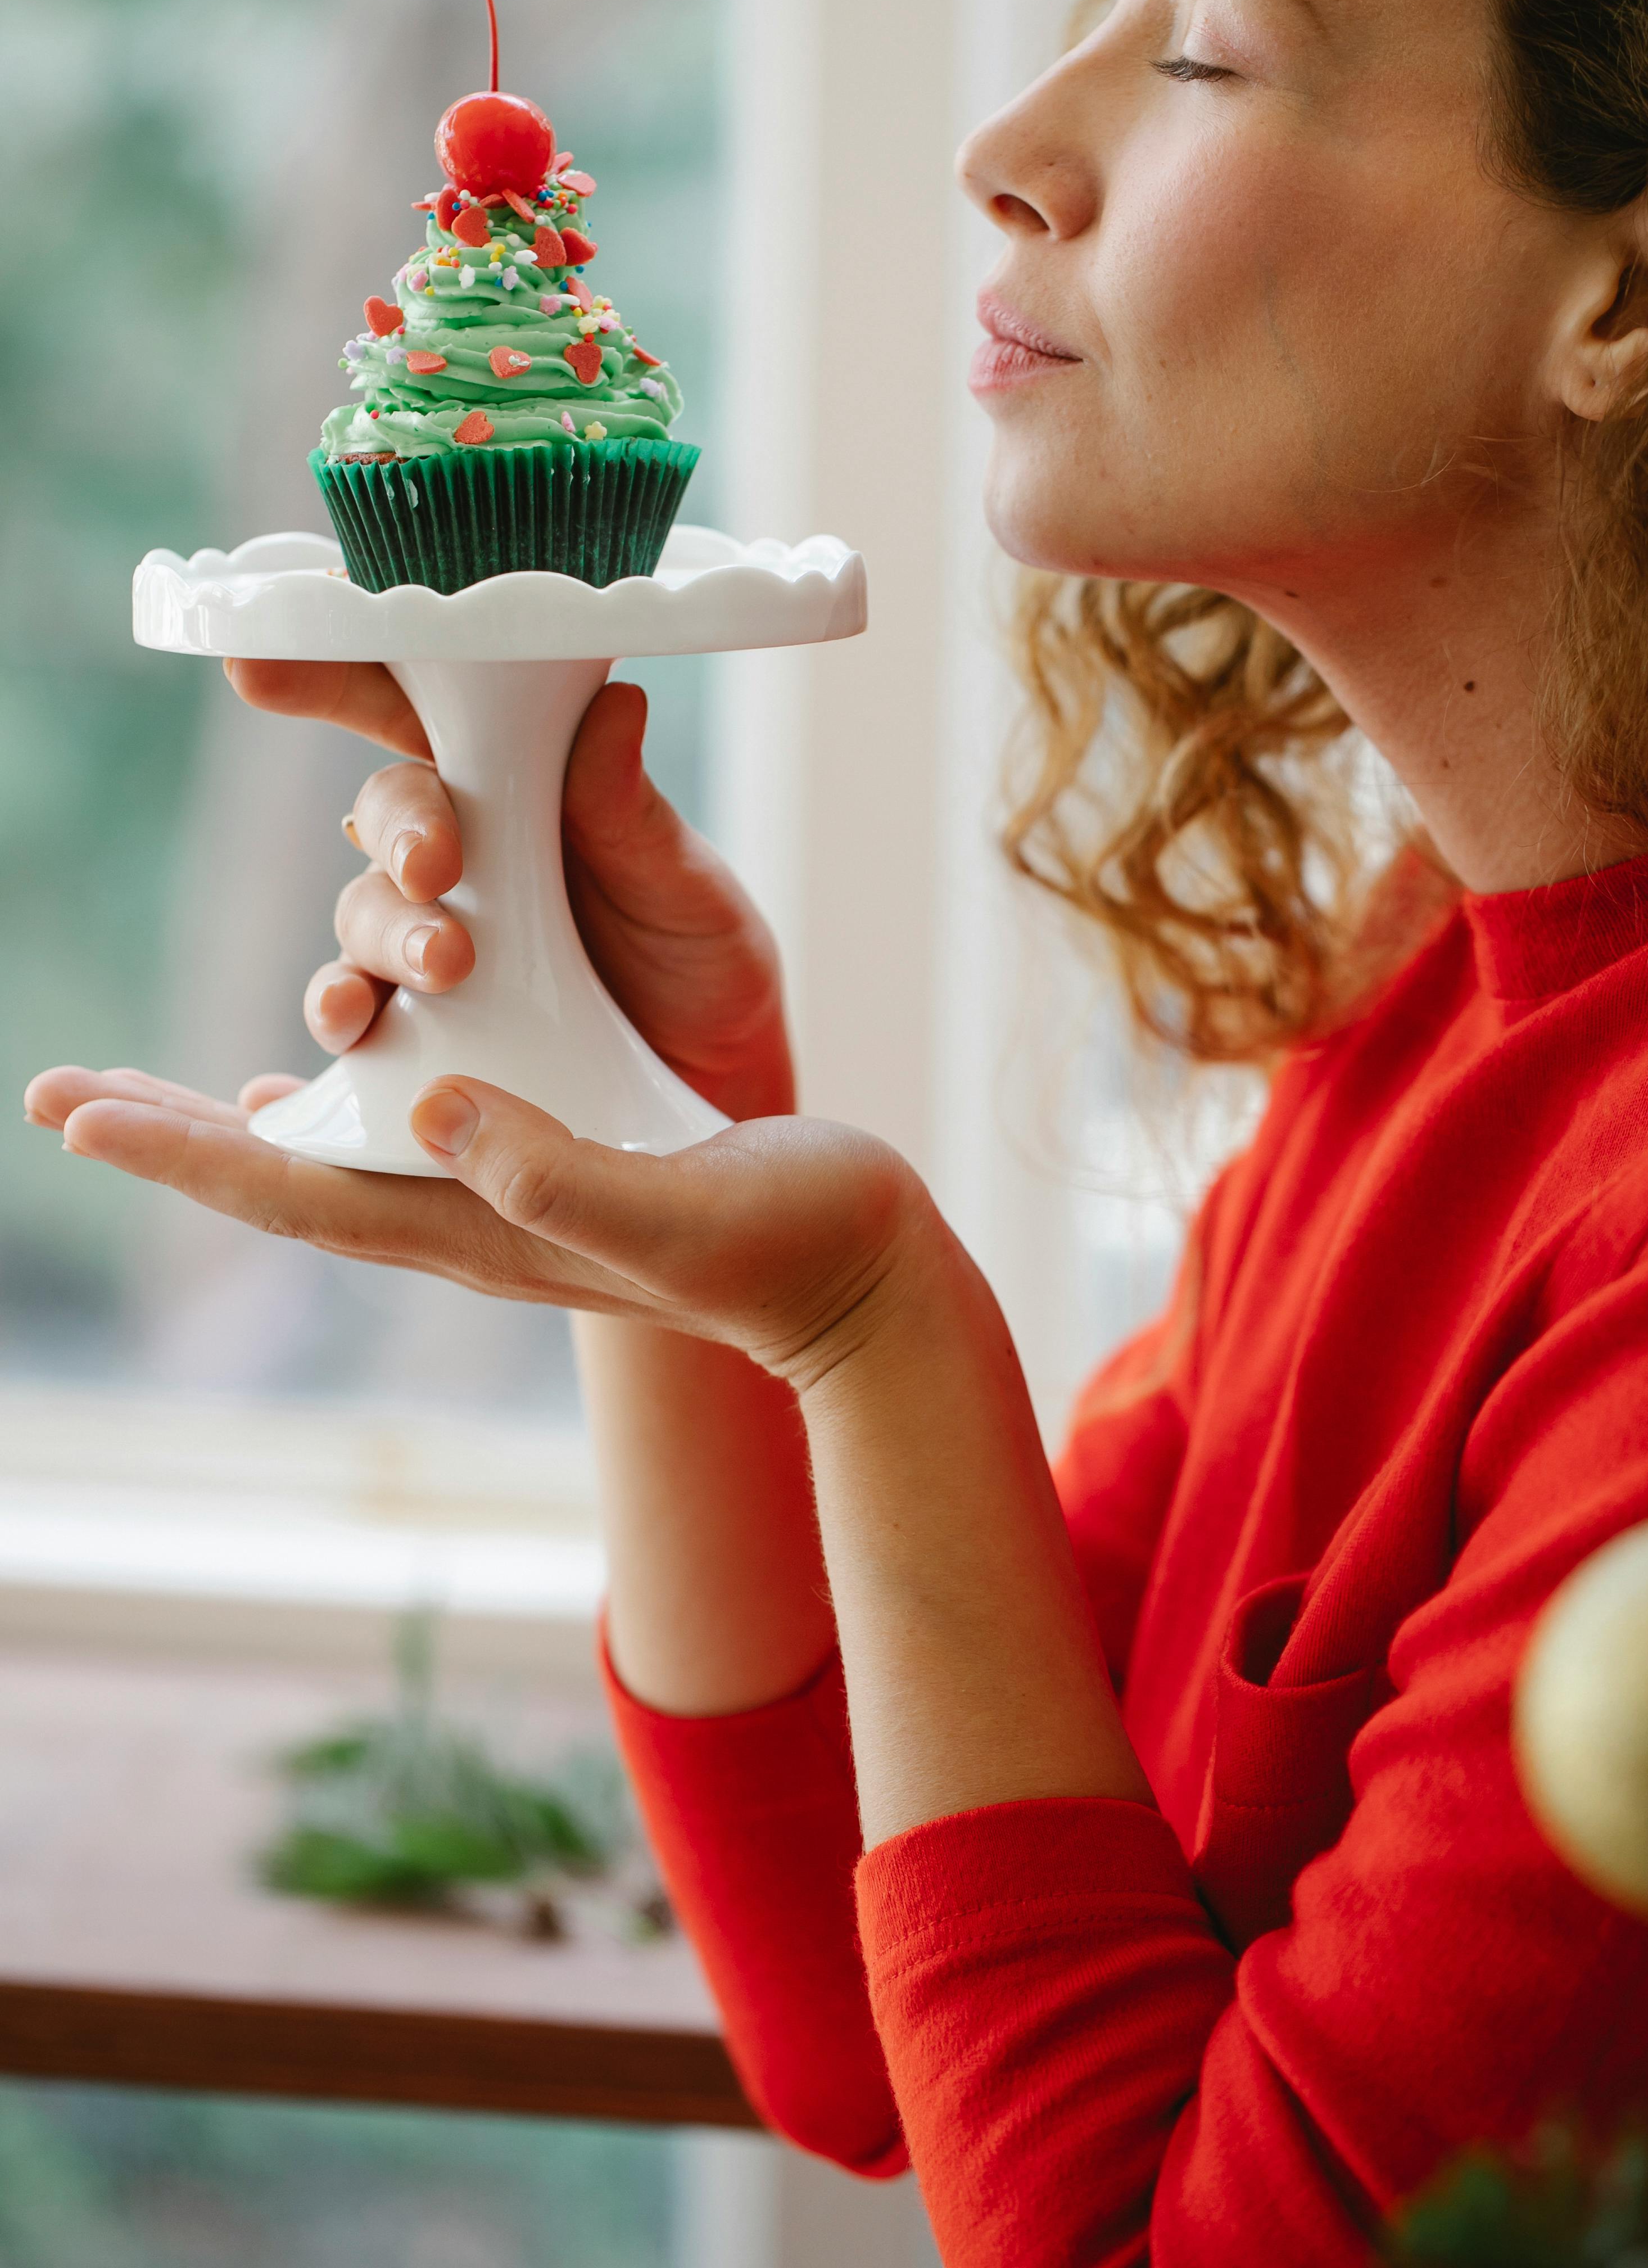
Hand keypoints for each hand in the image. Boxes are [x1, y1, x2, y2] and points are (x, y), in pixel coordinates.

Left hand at [25, 1065, 941, 1390]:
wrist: (862, 1276)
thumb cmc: (791, 1243)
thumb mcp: (677, 1206)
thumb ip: (559, 1173)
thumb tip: (434, 1105)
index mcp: (482, 1227)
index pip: (297, 1188)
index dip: (182, 1149)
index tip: (75, 1111)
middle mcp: (471, 1215)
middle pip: (285, 1174)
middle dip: (171, 1133)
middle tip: (61, 1093)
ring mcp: (507, 1193)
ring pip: (335, 1151)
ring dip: (235, 1118)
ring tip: (152, 1089)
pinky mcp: (549, 1157)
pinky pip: (404, 1131)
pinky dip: (335, 1102)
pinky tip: (319, 1077)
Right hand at [225, 659, 793, 1120]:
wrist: (718, 1090)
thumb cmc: (702, 967)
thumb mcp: (688, 890)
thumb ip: (630, 813)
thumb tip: (613, 704)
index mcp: (520, 788)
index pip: (425, 708)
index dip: (343, 672)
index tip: (270, 665)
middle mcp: (460, 855)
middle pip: (387, 812)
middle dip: (400, 832)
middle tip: (436, 868)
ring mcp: (424, 941)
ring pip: (364, 911)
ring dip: (388, 933)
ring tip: (444, 966)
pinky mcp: (412, 1030)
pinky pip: (351, 1012)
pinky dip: (339, 1012)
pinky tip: (351, 1026)